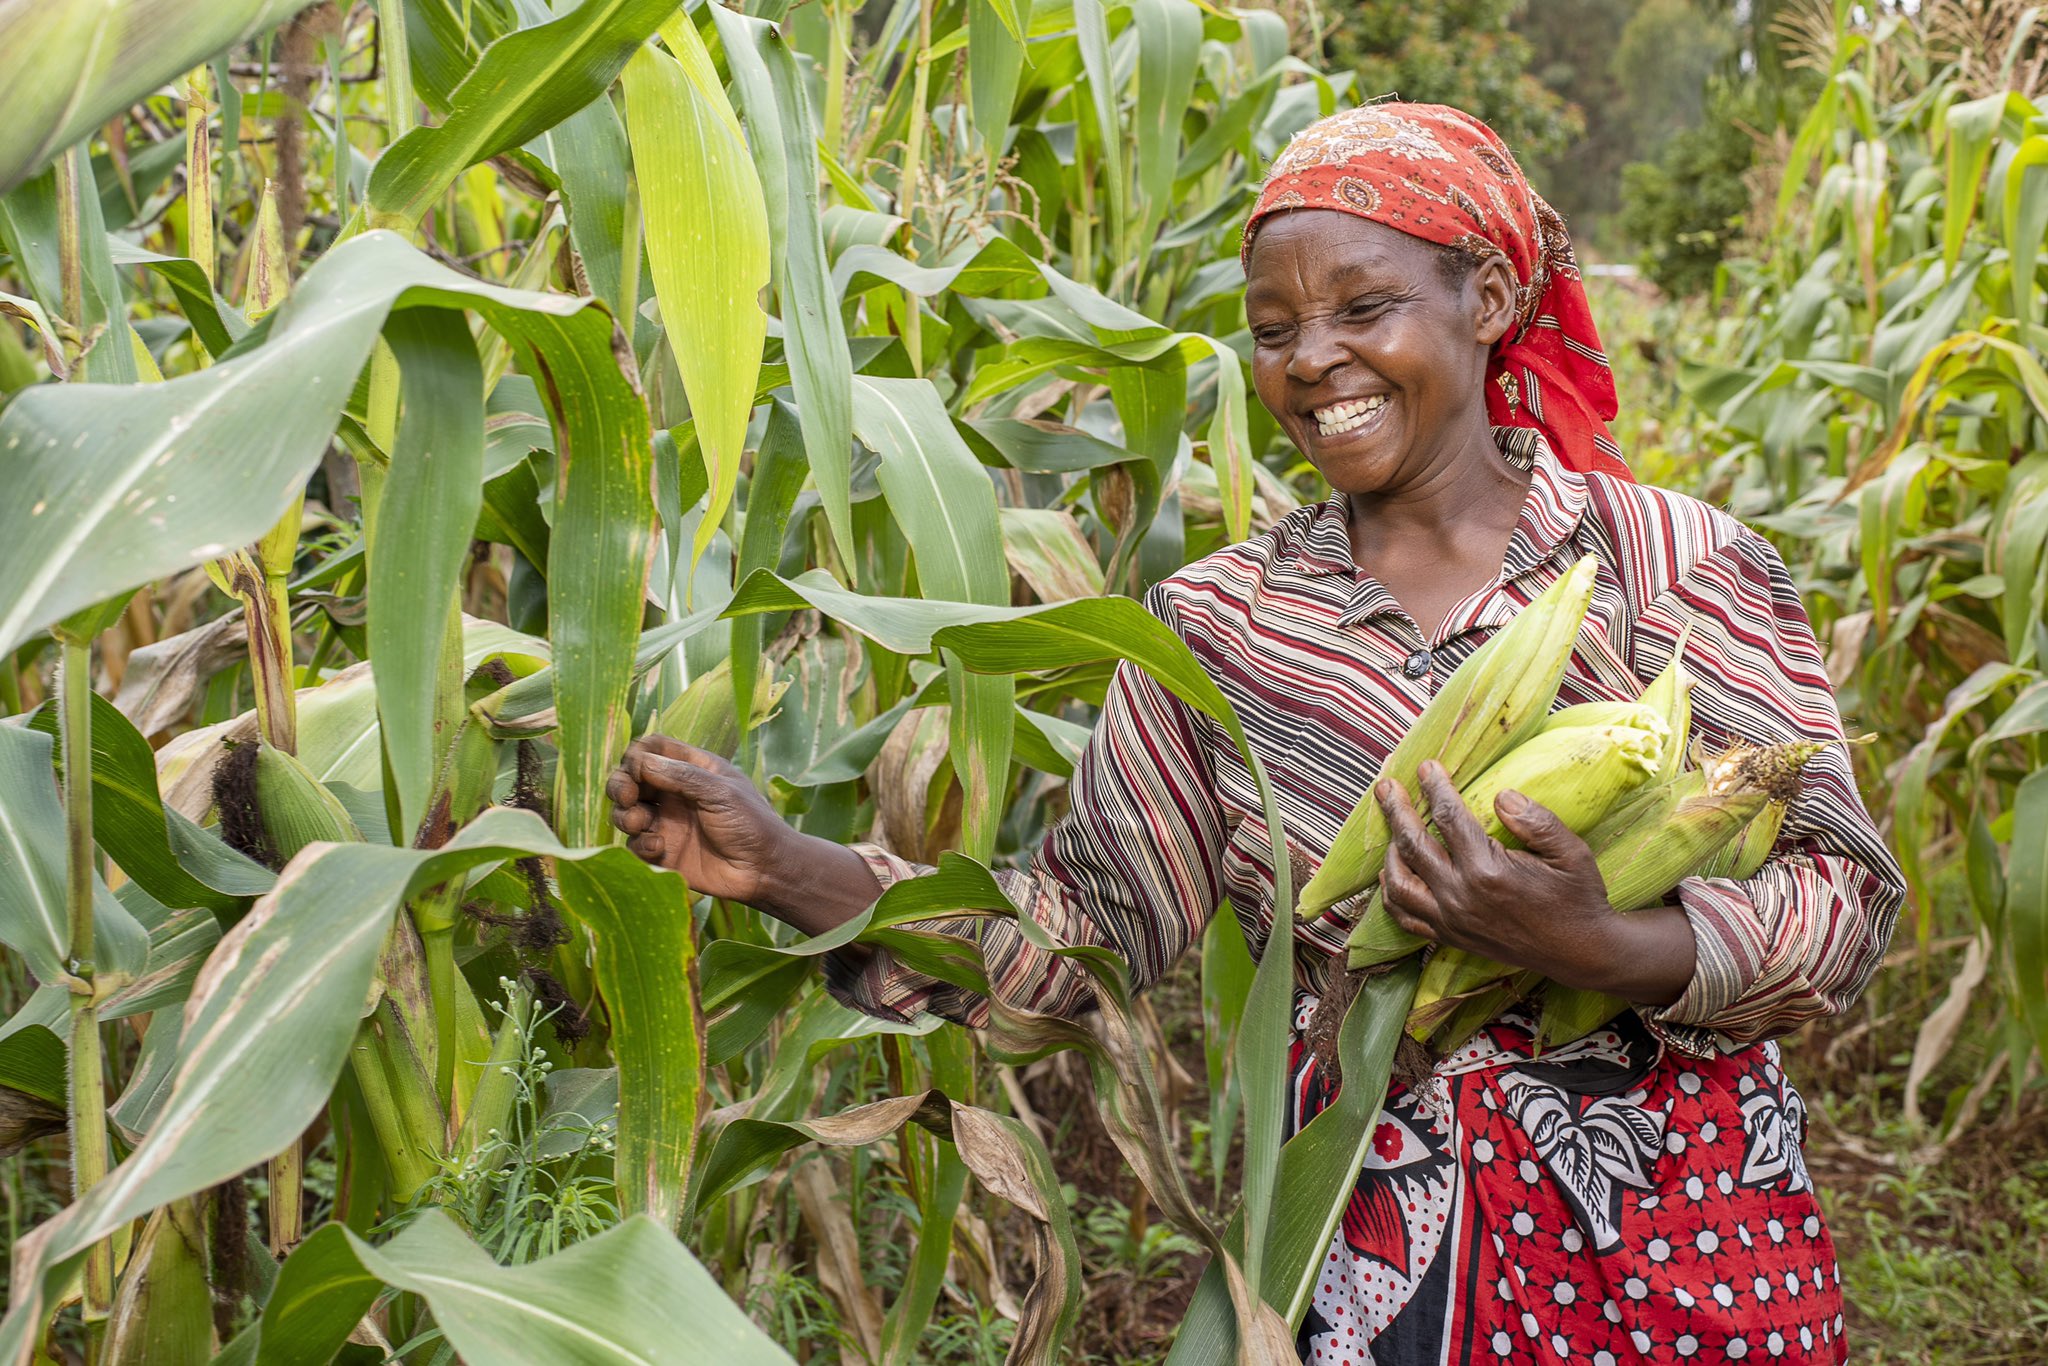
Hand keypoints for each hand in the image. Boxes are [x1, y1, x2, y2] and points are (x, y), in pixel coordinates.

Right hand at [607, 736, 794, 906]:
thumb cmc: (752, 824)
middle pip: (630, 779)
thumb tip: (641, 762)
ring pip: (626, 812)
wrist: (763, 870)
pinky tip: (659, 847)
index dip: (638, 755)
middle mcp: (674, 794)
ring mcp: (667, 823)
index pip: (652, 749)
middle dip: (620, 785)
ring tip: (639, 822)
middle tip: (628, 797)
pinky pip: (635, 845)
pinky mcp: (663, 852)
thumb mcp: (722, 792)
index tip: (637, 767)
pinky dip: (640, 844)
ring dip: (624, 815)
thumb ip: (682, 776)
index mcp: (692, 769)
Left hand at [1375, 760, 1692, 1000]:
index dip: (1435, 788)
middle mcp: (1461, 896)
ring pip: (1398, 884)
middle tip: (1385, 786)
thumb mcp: (1571, 853)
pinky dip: (1391, 894)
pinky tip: (1393, 874)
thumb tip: (1501, 795)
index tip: (1426, 767)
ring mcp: (1450, 920)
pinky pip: (1404, 917)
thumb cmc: (1577, 898)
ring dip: (1390, 852)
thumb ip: (1537, 821)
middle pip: (1413, 845)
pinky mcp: (1449, 938)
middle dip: (1396, 811)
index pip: (1449, 818)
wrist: (1580, 952)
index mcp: (1488, 871)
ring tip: (1391, 830)